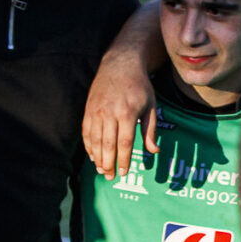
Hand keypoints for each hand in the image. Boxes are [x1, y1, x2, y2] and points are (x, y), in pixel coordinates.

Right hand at [85, 39, 159, 179]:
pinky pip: (86, 131)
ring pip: (94, 140)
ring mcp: (96, 111)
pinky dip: (88, 145)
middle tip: (110, 177)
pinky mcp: (88, 109)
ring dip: (97, 157)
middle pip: (107, 144)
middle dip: (109, 163)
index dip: (124, 160)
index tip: (124, 173)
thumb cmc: (139, 86)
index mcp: (127, 114)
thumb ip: (150, 130)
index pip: (124, 143)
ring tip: (101, 170)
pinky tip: (92, 156)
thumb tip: (154, 151)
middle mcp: (109, 113)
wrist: (120, 65)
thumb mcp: (151, 106)